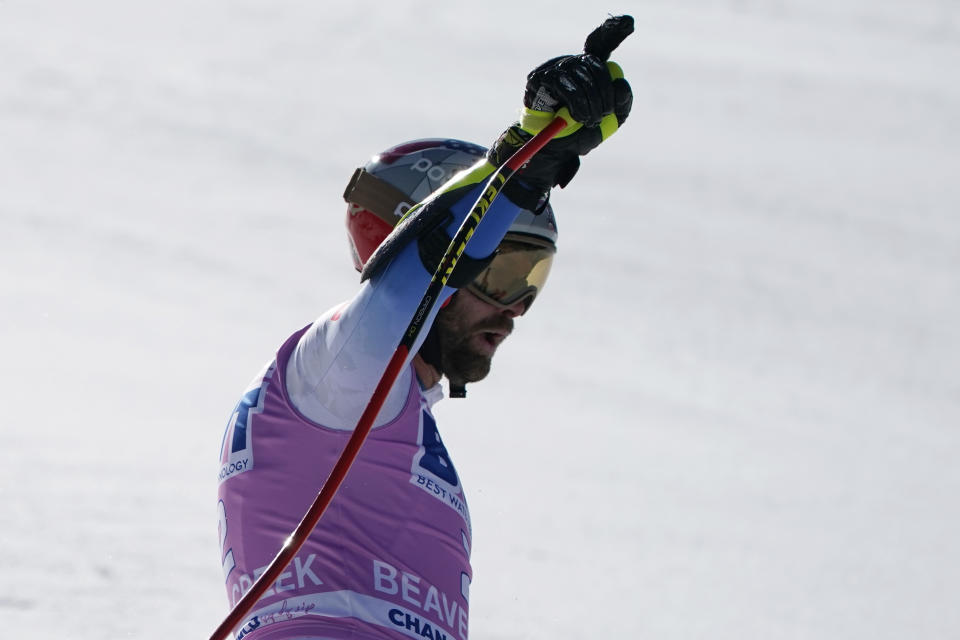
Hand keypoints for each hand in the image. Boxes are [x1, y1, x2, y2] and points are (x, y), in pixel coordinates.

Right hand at [489, 15, 633, 196]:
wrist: (551, 150)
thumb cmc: (579, 133)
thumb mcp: (609, 122)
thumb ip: (621, 104)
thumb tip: (620, 82)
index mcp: (589, 69)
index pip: (602, 42)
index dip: (614, 30)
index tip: (629, 22)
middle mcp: (572, 63)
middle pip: (596, 65)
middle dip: (605, 93)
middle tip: (604, 115)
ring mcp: (554, 67)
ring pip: (582, 75)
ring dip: (591, 102)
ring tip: (589, 120)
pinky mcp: (539, 77)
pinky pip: (565, 84)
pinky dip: (575, 103)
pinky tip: (575, 116)